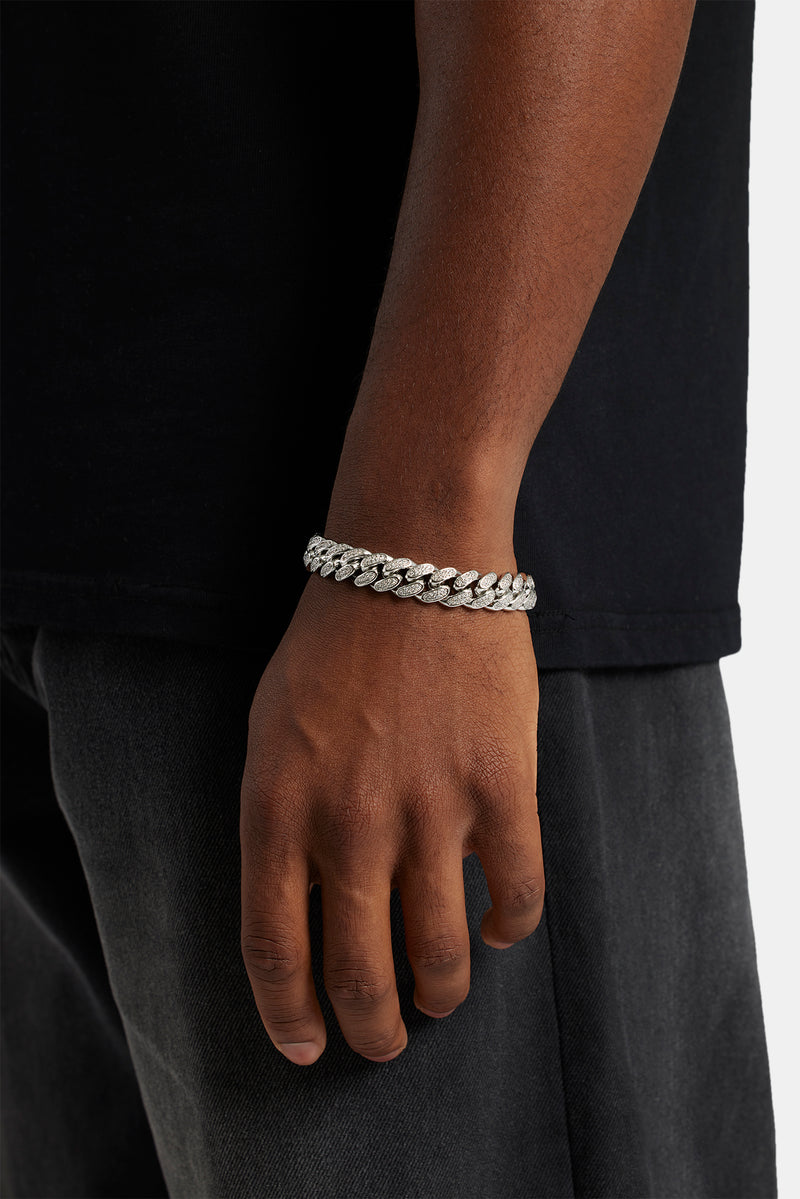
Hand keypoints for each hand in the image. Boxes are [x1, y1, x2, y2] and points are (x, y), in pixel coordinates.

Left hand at [240, 567, 542, 1064]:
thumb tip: (313, 904)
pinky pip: (518, 892)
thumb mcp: (270, 732)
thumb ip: (282, 821)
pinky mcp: (502, 788)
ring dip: (443, 993)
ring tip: (442, 997)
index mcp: (277, 811)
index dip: (289, 1018)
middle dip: (373, 1030)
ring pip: (441, 954)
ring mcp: (430, 811)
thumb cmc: (332, 645)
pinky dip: (511, 925)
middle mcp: (349, 826)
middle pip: (360, 974)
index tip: (306, 1049)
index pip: (275, 950)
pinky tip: (500, 927)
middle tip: (384, 1041)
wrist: (411, 563)